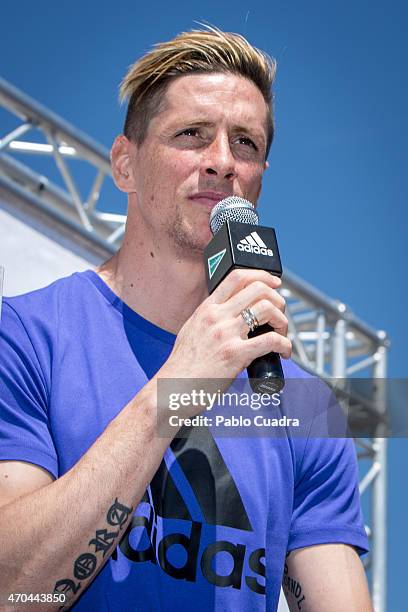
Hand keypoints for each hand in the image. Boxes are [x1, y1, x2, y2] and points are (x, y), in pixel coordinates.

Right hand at [158, 268, 290, 403]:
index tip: (274, 283)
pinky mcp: (235, 354)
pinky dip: (284, 344)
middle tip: (280, 315)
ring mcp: (225, 334)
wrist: (173, 387)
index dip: (262, 275)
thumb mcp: (192, 329)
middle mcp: (216, 316)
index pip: (236, 277)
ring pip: (267, 309)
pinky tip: (283, 352)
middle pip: (258, 289)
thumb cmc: (183, 365)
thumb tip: (231, 313)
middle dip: (278, 300)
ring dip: (283, 321)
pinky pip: (271, 340)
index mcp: (206, 308)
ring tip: (281, 334)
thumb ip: (209, 318)